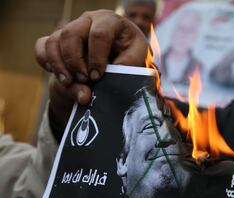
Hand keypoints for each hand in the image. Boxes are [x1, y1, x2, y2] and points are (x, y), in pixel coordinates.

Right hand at [34, 9, 148, 135]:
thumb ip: (122, 72)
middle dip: (75, 61)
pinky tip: (57, 75)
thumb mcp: (134, 62)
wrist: (118, 62)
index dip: (96, 58)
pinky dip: (46, 62)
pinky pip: (42, 46)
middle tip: (83, 80)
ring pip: (54, 41)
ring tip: (69, 83)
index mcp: (110, 21)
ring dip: (59, 66)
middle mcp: (88, 21)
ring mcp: (71, 28)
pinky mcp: (58, 40)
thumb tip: (99, 84)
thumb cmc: (128, 58)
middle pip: (71, 34)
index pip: (99, 34)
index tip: (97, 77)